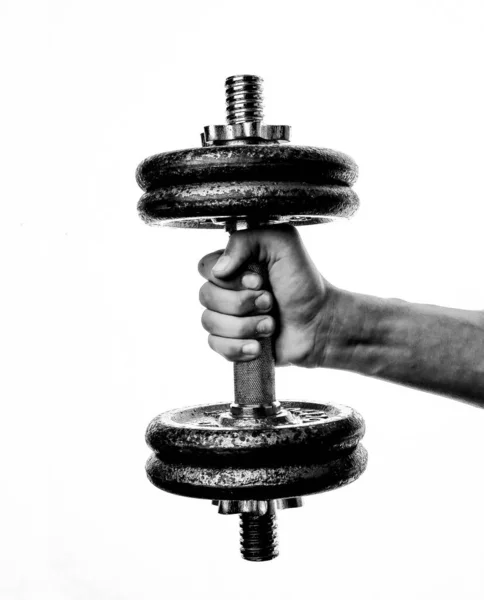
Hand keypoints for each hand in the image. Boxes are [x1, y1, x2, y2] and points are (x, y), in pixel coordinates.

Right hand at [197, 224, 333, 367]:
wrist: (321, 324)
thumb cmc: (305, 283)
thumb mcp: (283, 244)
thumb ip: (246, 240)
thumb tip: (218, 269)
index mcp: (235, 265)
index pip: (206, 268)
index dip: (229, 278)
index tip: (258, 280)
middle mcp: (228, 290)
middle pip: (205, 296)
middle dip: (242, 303)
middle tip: (270, 302)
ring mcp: (228, 318)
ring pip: (209, 322)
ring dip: (245, 326)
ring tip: (270, 325)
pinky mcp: (232, 343)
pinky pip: (215, 346)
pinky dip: (238, 347)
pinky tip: (258, 346)